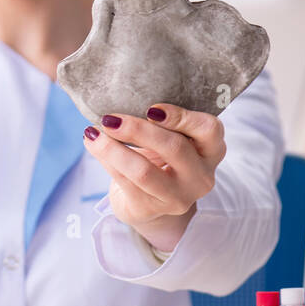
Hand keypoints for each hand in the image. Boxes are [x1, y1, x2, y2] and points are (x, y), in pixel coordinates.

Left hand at [82, 104, 226, 253]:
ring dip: (113, 149)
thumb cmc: (161, 157)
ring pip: (143, 171)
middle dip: (138, 130)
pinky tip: (92, 145)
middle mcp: (201, 176)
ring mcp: (178, 197)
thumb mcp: (172, 137)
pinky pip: (124, 182)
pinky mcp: (150, 209)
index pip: (209, 129)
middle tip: (110, 119)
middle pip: (174, 148)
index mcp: (211, 150)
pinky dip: (105, 160)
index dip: (182, 117)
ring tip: (93, 132)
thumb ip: (163, 121)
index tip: (151, 108)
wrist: (149, 199)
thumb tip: (125, 97)